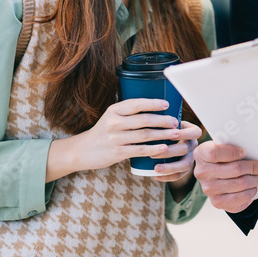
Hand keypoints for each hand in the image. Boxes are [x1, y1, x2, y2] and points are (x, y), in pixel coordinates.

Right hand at [45, 98, 187, 181]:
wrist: (82, 151)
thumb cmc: (103, 132)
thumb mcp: (111, 117)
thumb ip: (128, 113)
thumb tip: (155, 108)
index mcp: (114, 110)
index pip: (136, 104)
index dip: (153, 103)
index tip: (167, 104)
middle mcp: (113, 122)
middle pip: (144, 119)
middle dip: (163, 120)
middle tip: (175, 122)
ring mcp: (115, 138)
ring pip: (144, 135)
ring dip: (163, 134)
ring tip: (175, 134)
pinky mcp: (117, 153)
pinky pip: (139, 150)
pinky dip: (153, 149)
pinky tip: (164, 148)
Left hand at [153, 120, 202, 186]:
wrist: (164, 140)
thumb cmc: (164, 126)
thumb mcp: (168, 119)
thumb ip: (165, 116)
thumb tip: (155, 104)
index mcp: (191, 131)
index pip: (195, 132)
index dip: (185, 134)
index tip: (172, 133)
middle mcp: (192, 145)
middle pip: (185, 149)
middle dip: (170, 151)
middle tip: (153, 152)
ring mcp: (190, 158)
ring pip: (184, 165)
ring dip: (169, 167)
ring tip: (156, 168)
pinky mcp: (184, 170)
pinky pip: (178, 176)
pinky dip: (166, 177)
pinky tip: (155, 176)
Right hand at [193, 142, 257, 212]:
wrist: (214, 174)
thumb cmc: (223, 157)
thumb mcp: (223, 146)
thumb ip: (233, 145)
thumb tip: (254, 149)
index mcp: (201, 154)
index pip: (214, 153)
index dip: (231, 152)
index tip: (244, 152)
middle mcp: (202, 173)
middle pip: (234, 170)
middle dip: (253, 168)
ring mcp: (208, 189)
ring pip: (239, 184)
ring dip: (256, 181)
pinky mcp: (217, 202)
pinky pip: (238, 199)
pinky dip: (250, 194)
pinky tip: (254, 188)